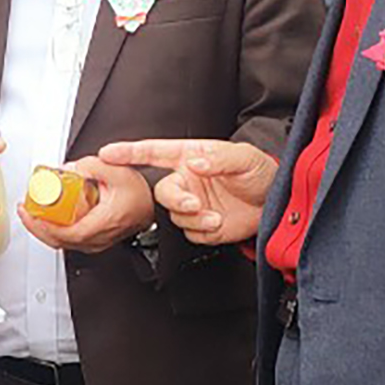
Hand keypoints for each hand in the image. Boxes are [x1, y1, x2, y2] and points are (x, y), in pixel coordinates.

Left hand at [18, 158, 154, 254]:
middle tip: (24, 211)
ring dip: (43, 229)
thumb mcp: (116, 170)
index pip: (68, 233)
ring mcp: (96, 242)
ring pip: (63, 243)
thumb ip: (91, 165)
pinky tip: (47, 218)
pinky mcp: (94, 240)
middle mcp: (99, 237)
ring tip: (32, 212)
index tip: (31, 213)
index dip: (45, 226)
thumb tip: (70, 168)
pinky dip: (54, 230)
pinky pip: (69, 240)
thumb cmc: (139, 193)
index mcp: (103, 223)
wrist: (152, 204)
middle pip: (60, 241)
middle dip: (36, 227)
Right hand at [97, 138, 277, 245]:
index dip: (130, 152)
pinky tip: (218, 223)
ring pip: (176, 215)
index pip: (154, 152)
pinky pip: (190, 232)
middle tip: (193, 204)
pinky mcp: (201, 226)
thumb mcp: (243, 157)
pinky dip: (203, 231)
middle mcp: (187, 181)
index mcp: (191, 157)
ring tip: (216, 215)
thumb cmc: (260, 172)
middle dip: (176, 200)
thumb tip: (195, 162)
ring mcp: (193, 204)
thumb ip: (218, 158)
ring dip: (195, 218)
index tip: (108, 153)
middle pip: (162, 191)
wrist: (276, 202)